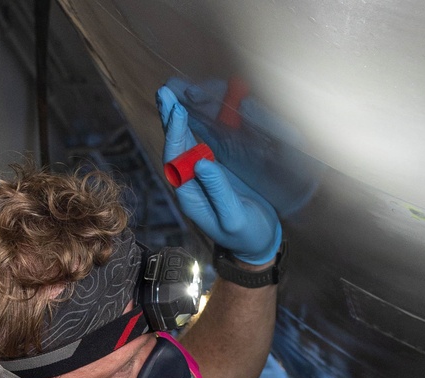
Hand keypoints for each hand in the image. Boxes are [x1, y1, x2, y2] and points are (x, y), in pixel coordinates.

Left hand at [157, 85, 281, 265]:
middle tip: (165, 91)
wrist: (259, 239)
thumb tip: (201, 162)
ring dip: (178, 117)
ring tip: (171, 91)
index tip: (178, 112)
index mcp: (190, 196)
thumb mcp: (233, 217)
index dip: (175, 135)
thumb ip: (217, 192)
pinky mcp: (214, 167)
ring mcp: (201, 173)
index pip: (175, 162)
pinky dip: (195, 123)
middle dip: (169, 119)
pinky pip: (200, 142)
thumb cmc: (247, 233)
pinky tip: (193, 105)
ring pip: (185, 141)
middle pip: (175, 147)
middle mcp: (191, 182)